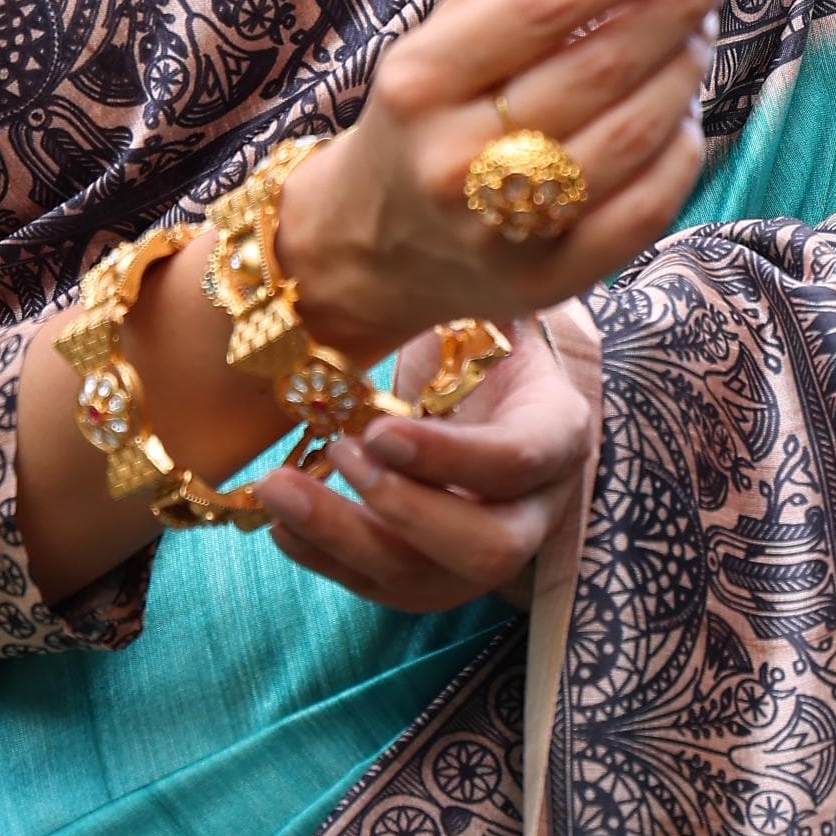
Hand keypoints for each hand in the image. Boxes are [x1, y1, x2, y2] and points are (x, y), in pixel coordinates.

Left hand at [251, 317, 591, 613]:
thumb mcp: (486, 315)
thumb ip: (467, 299)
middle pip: (487, 548)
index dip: (447, 458)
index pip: (517, 462)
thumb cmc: (478, 345)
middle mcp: (535, 510)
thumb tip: (427, 247)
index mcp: (559, 434)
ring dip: (343, 540)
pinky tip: (278, 523)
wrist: (483, 391)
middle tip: (339, 453)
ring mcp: (485, 555)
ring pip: (426, 583)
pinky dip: (324, 558)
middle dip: (402, 511)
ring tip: (277, 487)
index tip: (376, 432)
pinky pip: (381, 589)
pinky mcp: (434, 580)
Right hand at [276, 0, 736, 358]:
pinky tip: (683, 117)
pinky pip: (647, 208)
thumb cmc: (428, 116)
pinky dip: (683, 150)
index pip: (547, 4)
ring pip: (633, 137)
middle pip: (599, 70)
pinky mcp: (549, 279)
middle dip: (680, 10)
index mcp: (423, 80)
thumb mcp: (444, 34)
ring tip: (697, 39)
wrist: (374, 246)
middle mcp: (456, 160)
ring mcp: (503, 229)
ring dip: (688, 75)